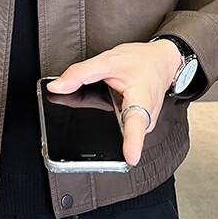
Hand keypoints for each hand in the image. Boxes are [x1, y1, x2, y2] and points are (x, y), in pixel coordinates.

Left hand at [45, 40, 181, 165]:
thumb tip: (56, 87)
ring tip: (102, 87)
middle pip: (112, 128)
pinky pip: (111, 122)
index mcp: (141, 101)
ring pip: (108, 125)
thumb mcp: (108, 60)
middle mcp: (143, 118)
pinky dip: (100, 107)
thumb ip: (80, 74)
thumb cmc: (141, 61)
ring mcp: (139, 124)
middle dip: (93, 119)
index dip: (133, 142)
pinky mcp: (131, 123)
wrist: (162, 62)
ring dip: (96, 109)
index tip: (130, 158)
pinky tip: (100, 93)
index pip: (136, 123)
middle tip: (84, 95)